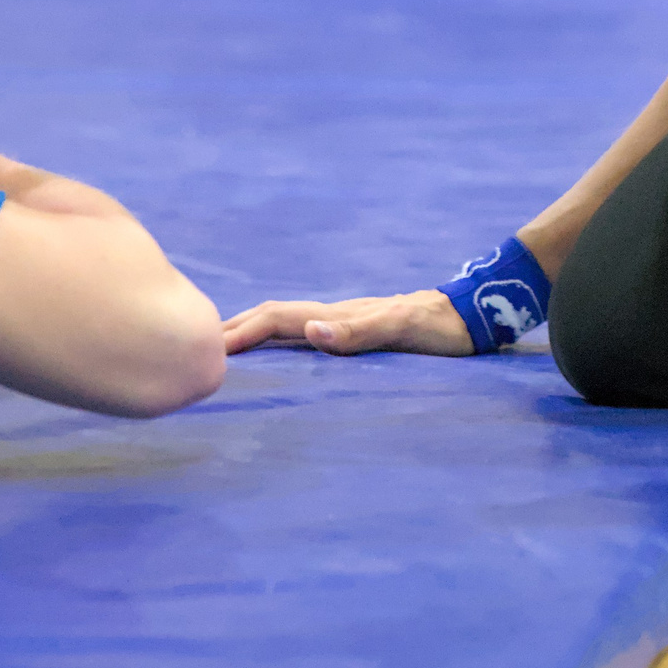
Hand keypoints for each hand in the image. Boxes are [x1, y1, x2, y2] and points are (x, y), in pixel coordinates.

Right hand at [221, 289, 475, 356]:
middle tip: (196, 347)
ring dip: (252, 331)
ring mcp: (346, 320)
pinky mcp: (357, 331)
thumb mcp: (405, 329)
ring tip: (223, 347)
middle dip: (235, 328)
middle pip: (274, 315)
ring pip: (287, 322)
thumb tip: (311, 330)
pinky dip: (278, 339)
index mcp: (340, 315)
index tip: (206, 349)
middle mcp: (337, 315)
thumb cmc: (441, 328)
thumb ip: (361, 331)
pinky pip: (305, 334)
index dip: (243, 332)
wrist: (471, 315)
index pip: (279, 319)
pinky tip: (279, 353)